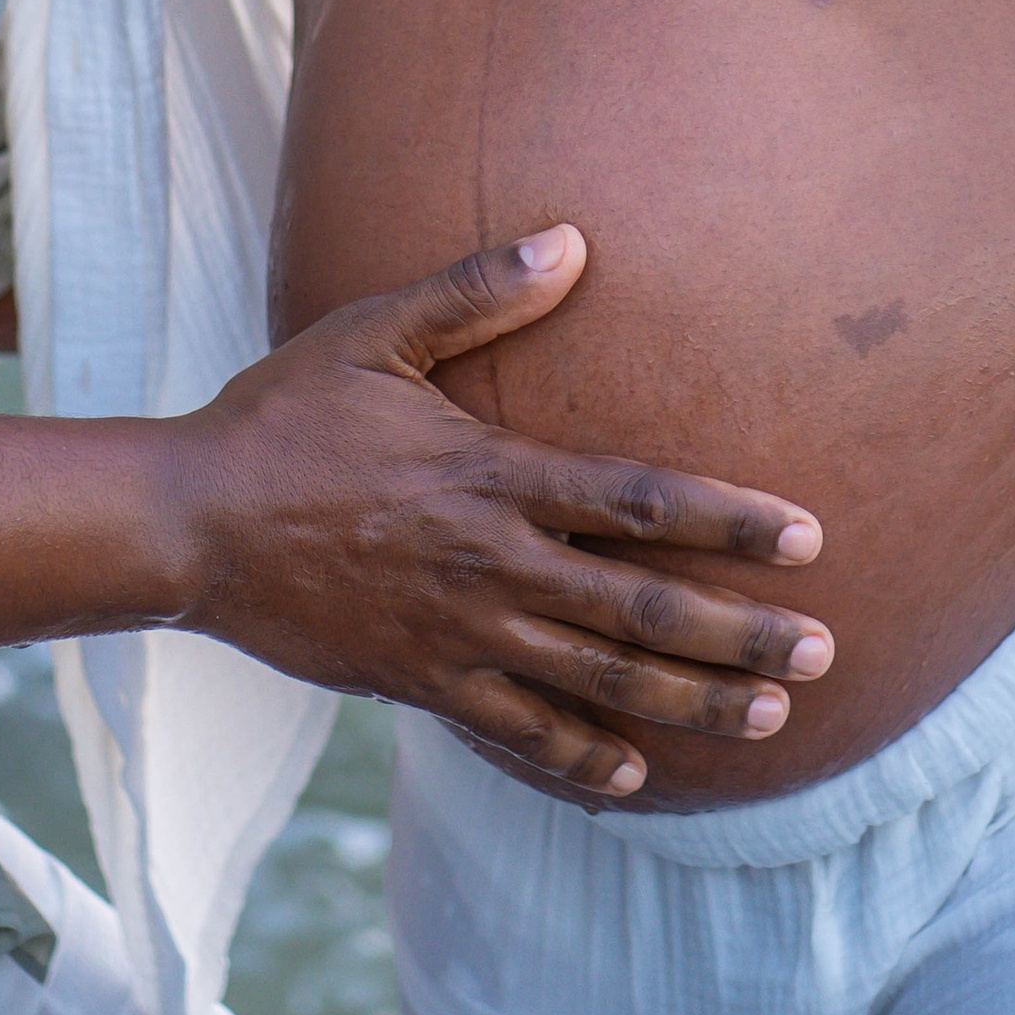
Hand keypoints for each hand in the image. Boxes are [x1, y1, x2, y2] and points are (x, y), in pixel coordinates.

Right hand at [161, 225, 830, 797]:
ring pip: (597, 682)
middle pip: (640, 609)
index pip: (638, 502)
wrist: (191, 522)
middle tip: (823, 652)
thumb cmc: (285, 414)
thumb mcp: (375, 333)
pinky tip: (634, 776)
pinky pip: (517, 732)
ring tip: (769, 716)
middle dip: (739, 633)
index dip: (729, 519)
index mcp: (492, 475)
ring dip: (688, 701)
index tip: (808, 537)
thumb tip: (572, 238)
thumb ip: (477, 292)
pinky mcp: (421, 682)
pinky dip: (580, 758)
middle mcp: (491, 563)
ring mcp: (459, 634)